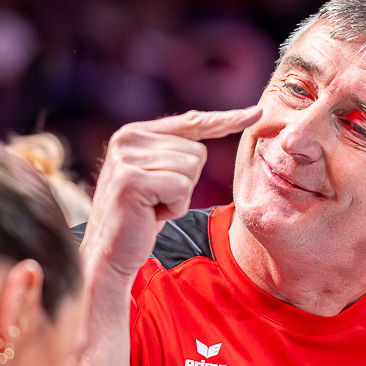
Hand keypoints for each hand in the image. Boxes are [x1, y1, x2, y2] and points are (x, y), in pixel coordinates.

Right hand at [82, 107, 261, 281]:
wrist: (109, 252)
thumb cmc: (140, 217)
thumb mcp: (160, 177)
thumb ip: (177, 150)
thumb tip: (215, 121)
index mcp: (136, 132)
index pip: (191, 122)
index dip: (225, 120)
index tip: (256, 112)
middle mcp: (128, 137)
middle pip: (197, 151)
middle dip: (187, 184)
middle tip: (157, 201)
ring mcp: (127, 157)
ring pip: (191, 169)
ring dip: (180, 198)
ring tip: (153, 207)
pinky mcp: (131, 179)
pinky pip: (181, 187)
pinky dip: (174, 208)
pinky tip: (151, 214)